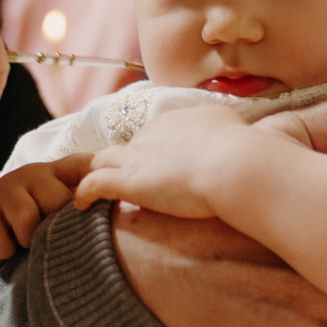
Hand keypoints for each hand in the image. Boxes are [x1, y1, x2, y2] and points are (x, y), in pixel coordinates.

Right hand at [0, 156, 94, 261]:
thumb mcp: (59, 212)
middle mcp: (34, 171)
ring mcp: (5, 185)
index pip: (86, 164)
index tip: (101, 195)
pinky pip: (2, 241)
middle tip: (44, 233)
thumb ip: (83, 207)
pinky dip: (4, 252)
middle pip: (58, 200)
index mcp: (60, 172)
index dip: (98, 176)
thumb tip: (114, 220)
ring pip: (28, 220)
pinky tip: (3, 244)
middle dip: (54, 226)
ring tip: (23, 240)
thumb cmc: (33, 225)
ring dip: (28, 241)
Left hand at [71, 105, 251, 218]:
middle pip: (127, 148)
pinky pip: (93, 184)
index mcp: (176, 122)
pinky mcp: (128, 181)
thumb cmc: (245, 151)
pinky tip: (81, 205)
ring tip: (89, 190)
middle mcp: (151, 134)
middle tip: (124, 182)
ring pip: (102, 161)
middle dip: (123, 164)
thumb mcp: (233, 127)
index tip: (156, 169)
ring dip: (95, 173)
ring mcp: (137, 157)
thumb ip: (221, 129)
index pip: (155, 136)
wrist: (236, 164)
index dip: (152, 154)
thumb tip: (227, 134)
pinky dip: (84, 193)